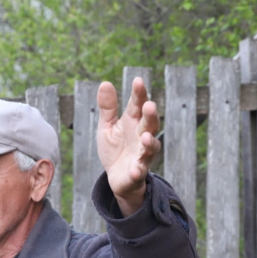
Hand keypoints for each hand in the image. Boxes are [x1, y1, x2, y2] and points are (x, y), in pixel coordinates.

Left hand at [96, 77, 160, 215]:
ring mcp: (142, 154)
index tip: (138, 81)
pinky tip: (134, 169)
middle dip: (151, 115)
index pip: (137, 105)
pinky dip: (137, 171)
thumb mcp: (107, 126)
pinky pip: (140, 171)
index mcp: (133, 122)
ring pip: (151, 147)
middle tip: (149, 105)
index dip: (139, 93)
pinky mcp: (137, 172)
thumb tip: (105, 83)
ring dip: (150, 142)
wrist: (116, 176)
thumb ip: (108, 108)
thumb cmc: (115, 148)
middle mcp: (142, 136)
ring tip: (146, 137)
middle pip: (149, 124)